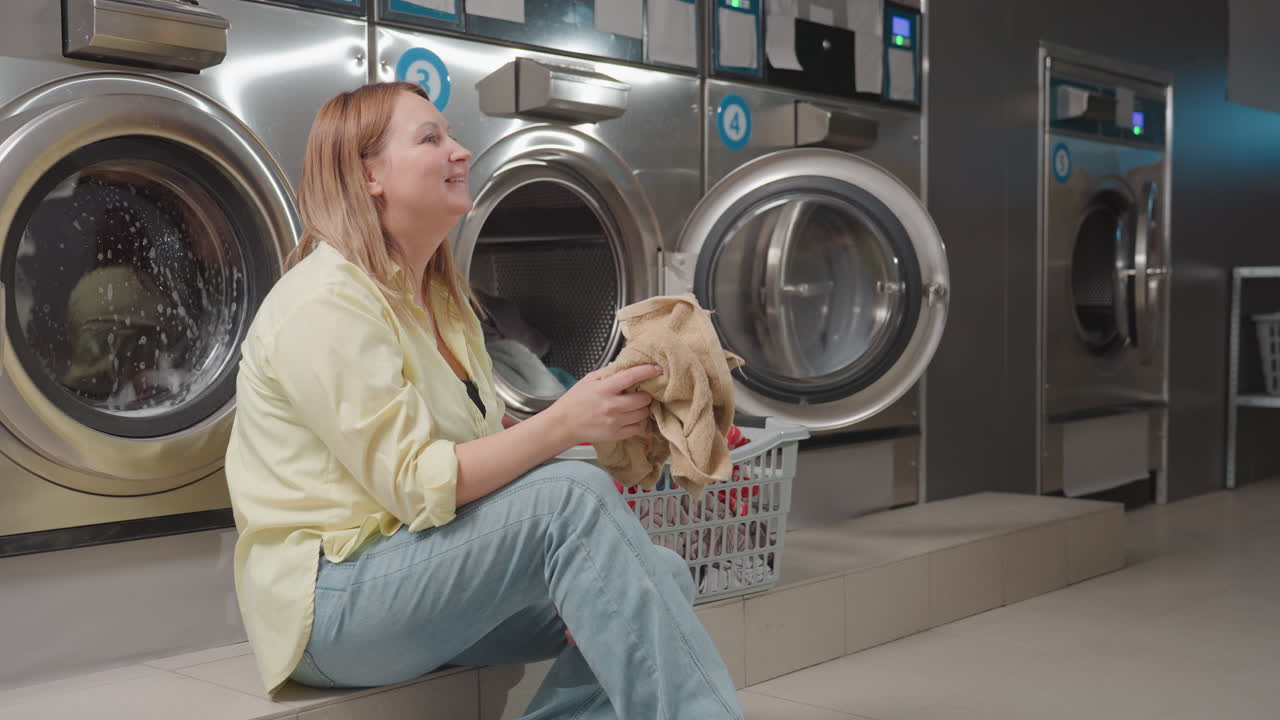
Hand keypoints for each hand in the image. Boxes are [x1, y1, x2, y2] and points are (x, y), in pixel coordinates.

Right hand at [546, 364, 662, 445]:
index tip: (657, 369)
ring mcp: (615, 421)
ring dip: (642, 408)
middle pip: (643, 399)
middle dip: (645, 394)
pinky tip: (628, 418)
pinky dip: (636, 422)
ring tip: (634, 406)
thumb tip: (626, 366)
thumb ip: (607, 372)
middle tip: (641, 393)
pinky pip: (637, 428)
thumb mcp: (588, 380)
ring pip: (643, 414)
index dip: (647, 371)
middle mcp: (612, 405)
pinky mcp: (616, 434)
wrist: (564, 425)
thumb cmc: (574, 401)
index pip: (631, 377)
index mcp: (604, 388)